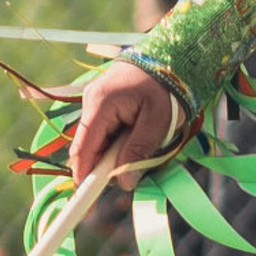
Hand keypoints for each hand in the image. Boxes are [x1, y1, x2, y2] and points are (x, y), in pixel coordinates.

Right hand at [69, 60, 180, 184]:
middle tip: (132, 171)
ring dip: (113, 153)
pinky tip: (137, 136)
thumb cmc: (168, 86)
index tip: (85, 200)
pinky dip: (117, 142)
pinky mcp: (103, 103)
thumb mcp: (158, 122)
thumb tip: (123, 184)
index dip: (83, 176)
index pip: (83, 149)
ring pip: (96, 140)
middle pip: (87, 147)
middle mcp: (91, 101)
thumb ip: (138, 152)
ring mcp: (94, 100)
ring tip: (143, 145)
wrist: (171, 54)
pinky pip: (104, 131)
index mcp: (101, 104)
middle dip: (104, 166)